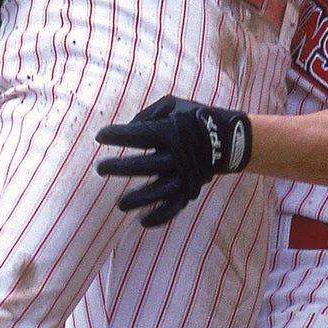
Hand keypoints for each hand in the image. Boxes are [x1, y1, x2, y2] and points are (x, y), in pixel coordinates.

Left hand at [95, 95, 250, 226]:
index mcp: (171, 132)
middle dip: (119, 168)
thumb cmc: (193, 118)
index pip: (139, 135)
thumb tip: (128, 128)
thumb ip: (148, 114)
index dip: (118, 136)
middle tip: (100, 168)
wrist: (228, 139)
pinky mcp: (190, 191)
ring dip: (137, 199)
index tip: (100, 137)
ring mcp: (185, 176)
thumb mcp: (172, 105)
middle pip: (144, 165)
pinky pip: (174, 208)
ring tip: (119, 205)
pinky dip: (159, 217)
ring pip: (158, 192)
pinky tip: (141, 221)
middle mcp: (178, 156)